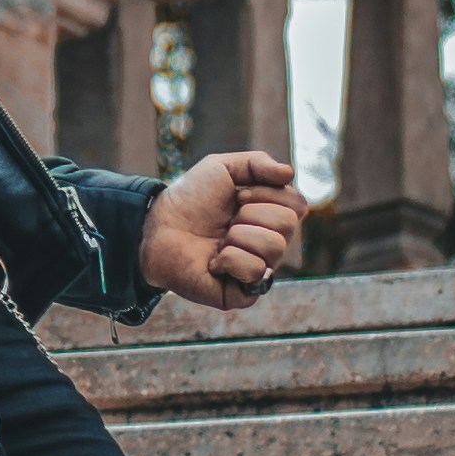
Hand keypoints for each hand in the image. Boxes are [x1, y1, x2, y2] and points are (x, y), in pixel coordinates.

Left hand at [139, 145, 306, 312]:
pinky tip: (214, 261)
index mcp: (271, 216)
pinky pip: (256, 272)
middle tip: (227, 219)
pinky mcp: (244, 293)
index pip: (297, 204)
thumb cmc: (190, 199)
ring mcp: (260, 270)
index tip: (238, 194)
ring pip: (274, 248)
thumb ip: (258, 163)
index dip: (266, 194)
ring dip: (238, 236)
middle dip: (251, 214)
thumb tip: (290, 172)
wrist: (157, 227)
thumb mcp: (222, 167)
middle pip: (287, 226)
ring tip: (219, 240)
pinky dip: (230, 259)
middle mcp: (270, 244)